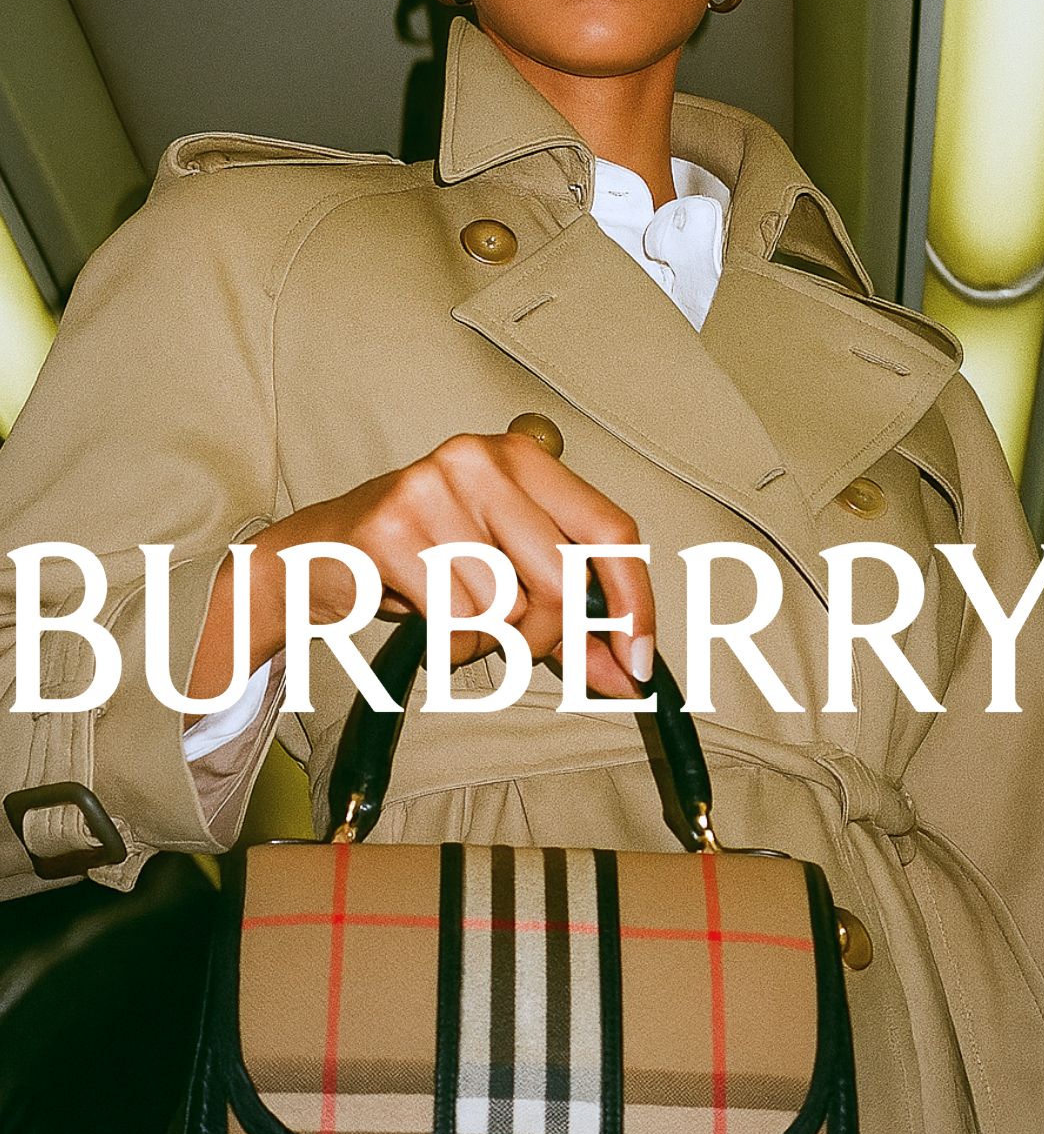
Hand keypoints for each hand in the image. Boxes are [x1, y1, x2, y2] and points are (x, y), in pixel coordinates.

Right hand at [186, 433, 654, 716]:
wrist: (317, 557)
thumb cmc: (424, 561)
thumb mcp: (504, 576)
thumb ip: (570, 621)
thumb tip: (626, 675)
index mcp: (523, 458)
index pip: (611, 529)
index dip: (634, 602)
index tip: (637, 662)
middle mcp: (481, 459)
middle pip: (562, 580)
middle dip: (547, 634)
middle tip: (515, 641)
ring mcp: (432, 487)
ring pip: (508, 605)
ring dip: (488, 638)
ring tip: (453, 613)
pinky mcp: (390, 527)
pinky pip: (456, 618)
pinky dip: (450, 642)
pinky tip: (425, 617)